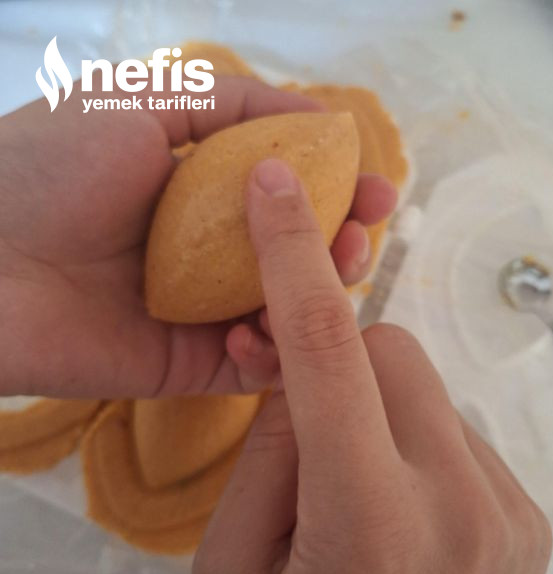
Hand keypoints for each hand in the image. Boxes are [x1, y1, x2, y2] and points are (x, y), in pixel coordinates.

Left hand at [0, 77, 395, 398]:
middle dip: (344, 246)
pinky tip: (266, 328)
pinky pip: (258, 367)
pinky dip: (278, 352)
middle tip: (361, 236)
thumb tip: (323, 114)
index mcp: (206, 197)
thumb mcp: (143, 104)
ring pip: (291, 312)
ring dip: (322, 298)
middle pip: (302, 257)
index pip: (293, 198)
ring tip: (330, 277)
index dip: (342, 192)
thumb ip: (234, 105)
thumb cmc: (50, 170)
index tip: (380, 190)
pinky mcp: (194, 366)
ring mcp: (207, 313)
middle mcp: (213, 255)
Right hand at [192, 159, 551, 573]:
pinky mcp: (528, 512)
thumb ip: (265, 453)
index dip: (292, 255)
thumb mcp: (234, 568)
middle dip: (334, 361)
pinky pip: (452, 426)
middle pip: (387, 348)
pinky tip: (395, 502)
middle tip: (303, 421)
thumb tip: (300, 372)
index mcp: (369, 530)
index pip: (325, 349)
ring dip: (372, 403)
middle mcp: (459, 511)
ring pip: (421, 382)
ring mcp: (507, 510)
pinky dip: (410, 437)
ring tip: (352, 480)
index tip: (275, 188)